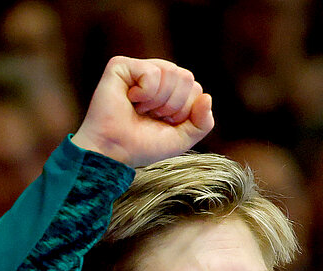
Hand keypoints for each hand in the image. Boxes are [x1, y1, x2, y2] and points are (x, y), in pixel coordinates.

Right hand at [72, 58, 213, 167]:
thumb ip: (203, 122)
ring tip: (140, 109)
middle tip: (152, 115)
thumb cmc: (144, 145)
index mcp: (170, 90)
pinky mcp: (121, 66)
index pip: (195, 88)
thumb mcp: (182, 138)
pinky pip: (151, 72)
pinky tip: (130, 100)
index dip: (184, 112)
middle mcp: (156, 76)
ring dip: (158, 100)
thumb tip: (207, 97)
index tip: (164, 122)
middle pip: (186, 77)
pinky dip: (145, 93)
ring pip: (171, 72)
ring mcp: (138, 68)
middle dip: (173, 105)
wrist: (115, 152)